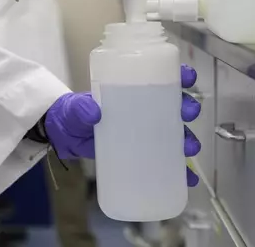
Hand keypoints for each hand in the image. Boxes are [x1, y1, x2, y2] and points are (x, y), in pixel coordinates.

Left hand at [44, 64, 201, 186]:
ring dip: (188, 140)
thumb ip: (82, 107)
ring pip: (176, 133)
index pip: (163, 78)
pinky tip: (188, 179)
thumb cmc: (75, 112)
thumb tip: (94, 113)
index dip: (180, 76)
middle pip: (176, 105)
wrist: (66, 137)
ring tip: (188, 149)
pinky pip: (167, 160)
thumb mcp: (76, 106)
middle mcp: (146, 109)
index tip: (188, 77)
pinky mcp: (143, 152)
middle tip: (186, 114)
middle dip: (188, 108)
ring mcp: (146, 132)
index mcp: (134, 90)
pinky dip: (180, 170)